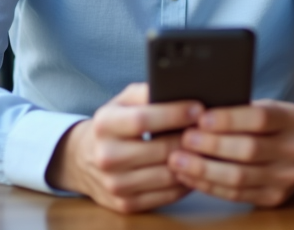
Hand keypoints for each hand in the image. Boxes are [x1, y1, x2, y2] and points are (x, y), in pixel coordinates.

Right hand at [46, 83, 201, 212]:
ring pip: (167, 175)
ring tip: (207, 149)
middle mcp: (106, 156)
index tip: (198, 109)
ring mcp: (115, 184)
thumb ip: (146, 93)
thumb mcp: (122, 102)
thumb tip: (179, 88)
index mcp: (105, 124)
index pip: (143, 119)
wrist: (83, 159)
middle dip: (190, 139)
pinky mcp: (125, 204)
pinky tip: (194, 168)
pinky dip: (185, 182)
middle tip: (210, 130)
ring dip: (192, 162)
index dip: (174, 114)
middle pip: (161, 150)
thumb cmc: (113, 125)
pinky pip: (166, 195)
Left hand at [168, 100, 293, 206]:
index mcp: (291, 119)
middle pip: (249, 149)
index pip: (260, 118)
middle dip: (211, 145)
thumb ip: (241, 110)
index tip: (200, 118)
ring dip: (203, 170)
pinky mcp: (275, 198)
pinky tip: (189, 177)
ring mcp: (286, 178)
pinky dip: (209, 186)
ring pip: (240, 177)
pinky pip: (236, 195)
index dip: (228, 119)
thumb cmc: (274, 125)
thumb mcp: (268, 108)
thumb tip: (196, 112)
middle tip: (183, 139)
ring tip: (178, 160)